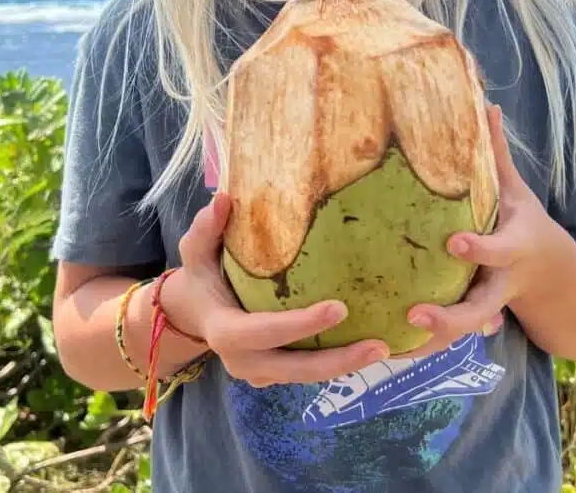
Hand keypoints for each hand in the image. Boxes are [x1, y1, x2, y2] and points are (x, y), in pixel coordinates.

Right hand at [166, 191, 390, 387]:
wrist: (190, 315)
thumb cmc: (199, 276)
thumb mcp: (195, 251)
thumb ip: (205, 228)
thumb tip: (223, 199)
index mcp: (225, 332)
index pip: (263, 332)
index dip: (300, 325)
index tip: (339, 308)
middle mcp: (242, 361)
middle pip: (294, 369)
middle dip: (337, 361)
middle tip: (379, 344)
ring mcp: (260, 373)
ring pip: (305, 377)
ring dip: (345, 366)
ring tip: (384, 348)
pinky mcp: (274, 375)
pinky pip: (307, 373)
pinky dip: (337, 364)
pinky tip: (370, 348)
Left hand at [403, 103, 557, 356]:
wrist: (559, 279)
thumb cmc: (526, 223)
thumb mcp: (518, 189)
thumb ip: (497, 152)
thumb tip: (486, 102)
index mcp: (514, 247)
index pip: (499, 250)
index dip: (480, 249)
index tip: (452, 244)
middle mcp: (502, 285)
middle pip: (480, 309)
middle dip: (450, 317)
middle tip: (416, 314)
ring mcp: (488, 309)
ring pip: (460, 336)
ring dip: (428, 344)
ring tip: (390, 348)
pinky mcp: (473, 324)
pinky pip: (446, 342)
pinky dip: (419, 350)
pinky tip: (384, 353)